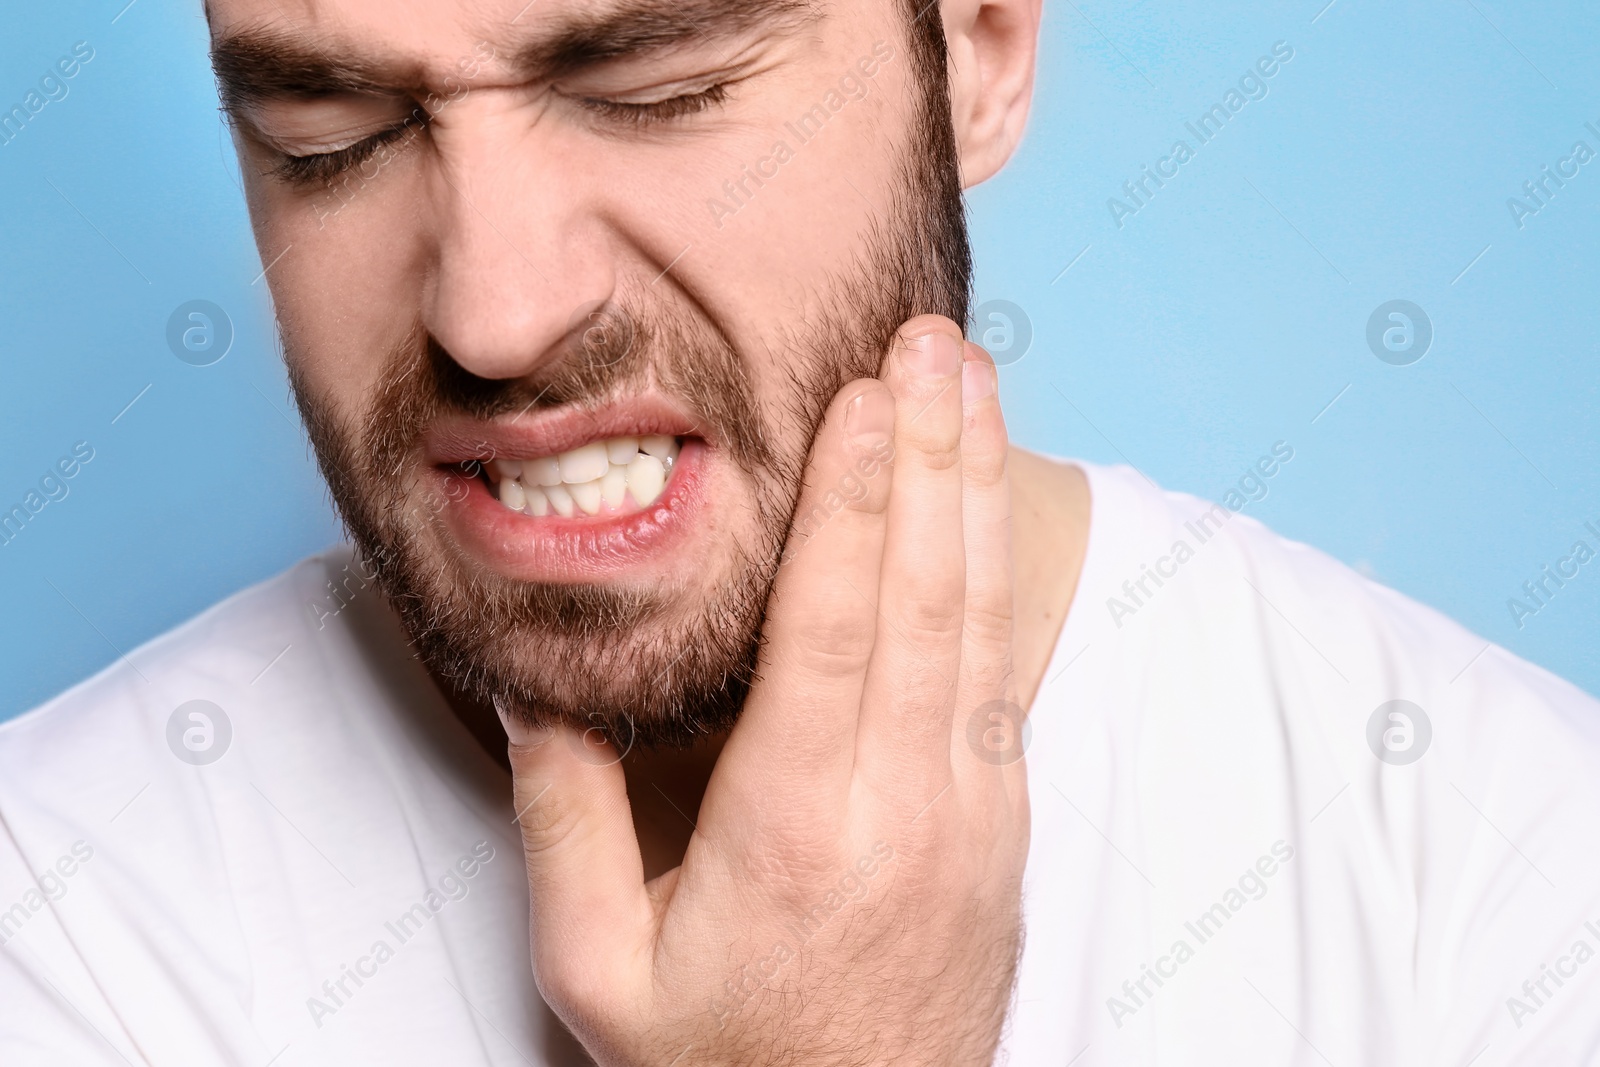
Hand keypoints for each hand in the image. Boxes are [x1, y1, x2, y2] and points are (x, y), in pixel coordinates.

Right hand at [500, 315, 1028, 1065]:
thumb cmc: (720, 1066)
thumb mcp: (597, 969)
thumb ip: (565, 820)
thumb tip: (539, 685)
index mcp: (797, 826)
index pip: (835, 624)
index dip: (856, 494)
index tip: (866, 389)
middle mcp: (903, 803)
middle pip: (926, 591)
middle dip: (932, 447)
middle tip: (932, 336)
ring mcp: (970, 812)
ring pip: (981, 616)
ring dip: (978, 486)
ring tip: (975, 382)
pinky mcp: (998, 824)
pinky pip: (1000, 669)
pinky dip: (995, 567)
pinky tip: (983, 502)